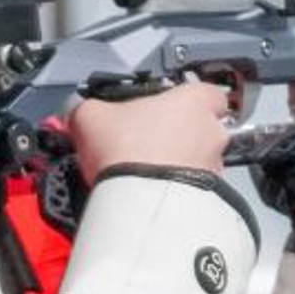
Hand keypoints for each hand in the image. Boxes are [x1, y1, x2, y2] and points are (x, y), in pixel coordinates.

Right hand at [68, 80, 230, 185]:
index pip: (209, 92)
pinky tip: (149, 191)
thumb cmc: (127, 150)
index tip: (166, 106)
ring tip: (144, 171)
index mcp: (194, 100)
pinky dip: (176, 189)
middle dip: (177, 134)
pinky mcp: (208, 196)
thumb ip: (90, 107)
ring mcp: (214, 167)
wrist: (139, 202)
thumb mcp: (91, 115)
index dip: (187, 99)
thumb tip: (80, 112)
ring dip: (178, 164)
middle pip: (201, 127)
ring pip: (199, 160)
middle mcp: (212, 132)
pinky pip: (194, 188)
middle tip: (146, 142)